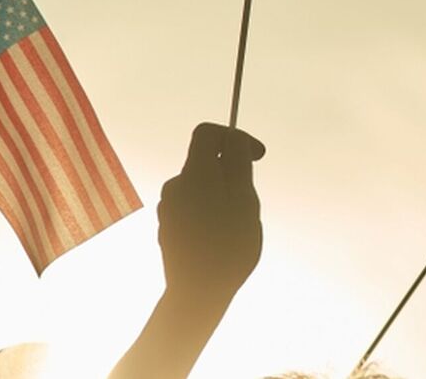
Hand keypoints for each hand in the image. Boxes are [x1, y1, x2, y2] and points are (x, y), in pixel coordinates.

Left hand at [158, 123, 265, 294]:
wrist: (197, 292)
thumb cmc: (227, 246)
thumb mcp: (243, 199)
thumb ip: (237, 163)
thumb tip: (233, 139)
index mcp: (194, 173)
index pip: (206, 132)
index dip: (234, 136)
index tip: (256, 156)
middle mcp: (175, 186)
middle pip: (205, 162)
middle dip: (232, 173)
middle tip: (249, 202)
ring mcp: (169, 208)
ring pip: (202, 188)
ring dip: (222, 196)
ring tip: (237, 226)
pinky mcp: (170, 228)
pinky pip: (194, 208)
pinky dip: (211, 213)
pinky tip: (221, 239)